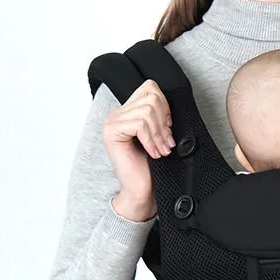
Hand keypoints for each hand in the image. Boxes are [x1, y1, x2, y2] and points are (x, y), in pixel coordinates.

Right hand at [102, 79, 174, 209]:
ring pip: (147, 111)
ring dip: (159, 133)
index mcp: (128, 111)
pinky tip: (153, 153)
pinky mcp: (111, 132)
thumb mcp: (159, 134)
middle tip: (167, 142)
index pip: (150, 88)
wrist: (142, 191)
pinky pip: (139, 124)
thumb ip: (159, 115)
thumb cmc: (151, 166)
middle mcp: (117, 114)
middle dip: (164, 121)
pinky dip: (151, 139)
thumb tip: (168, 101)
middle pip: (151, 97)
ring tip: (161, 149)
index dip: (165, 106)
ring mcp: (111, 122)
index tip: (168, 128)